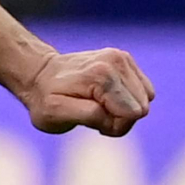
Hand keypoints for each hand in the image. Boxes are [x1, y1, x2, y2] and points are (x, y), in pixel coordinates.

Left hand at [16, 47, 153, 136]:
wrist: (39, 74)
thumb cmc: (45, 99)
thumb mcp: (56, 114)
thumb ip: (88, 115)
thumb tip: (114, 115)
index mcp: (102, 76)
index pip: (131, 115)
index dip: (113, 126)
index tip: (91, 120)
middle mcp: (116, 62)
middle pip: (141, 108)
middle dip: (119, 118)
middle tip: (92, 112)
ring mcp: (122, 58)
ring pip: (145, 100)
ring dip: (123, 109)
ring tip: (97, 104)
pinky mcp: (125, 60)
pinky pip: (143, 90)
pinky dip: (126, 99)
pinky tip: (105, 97)